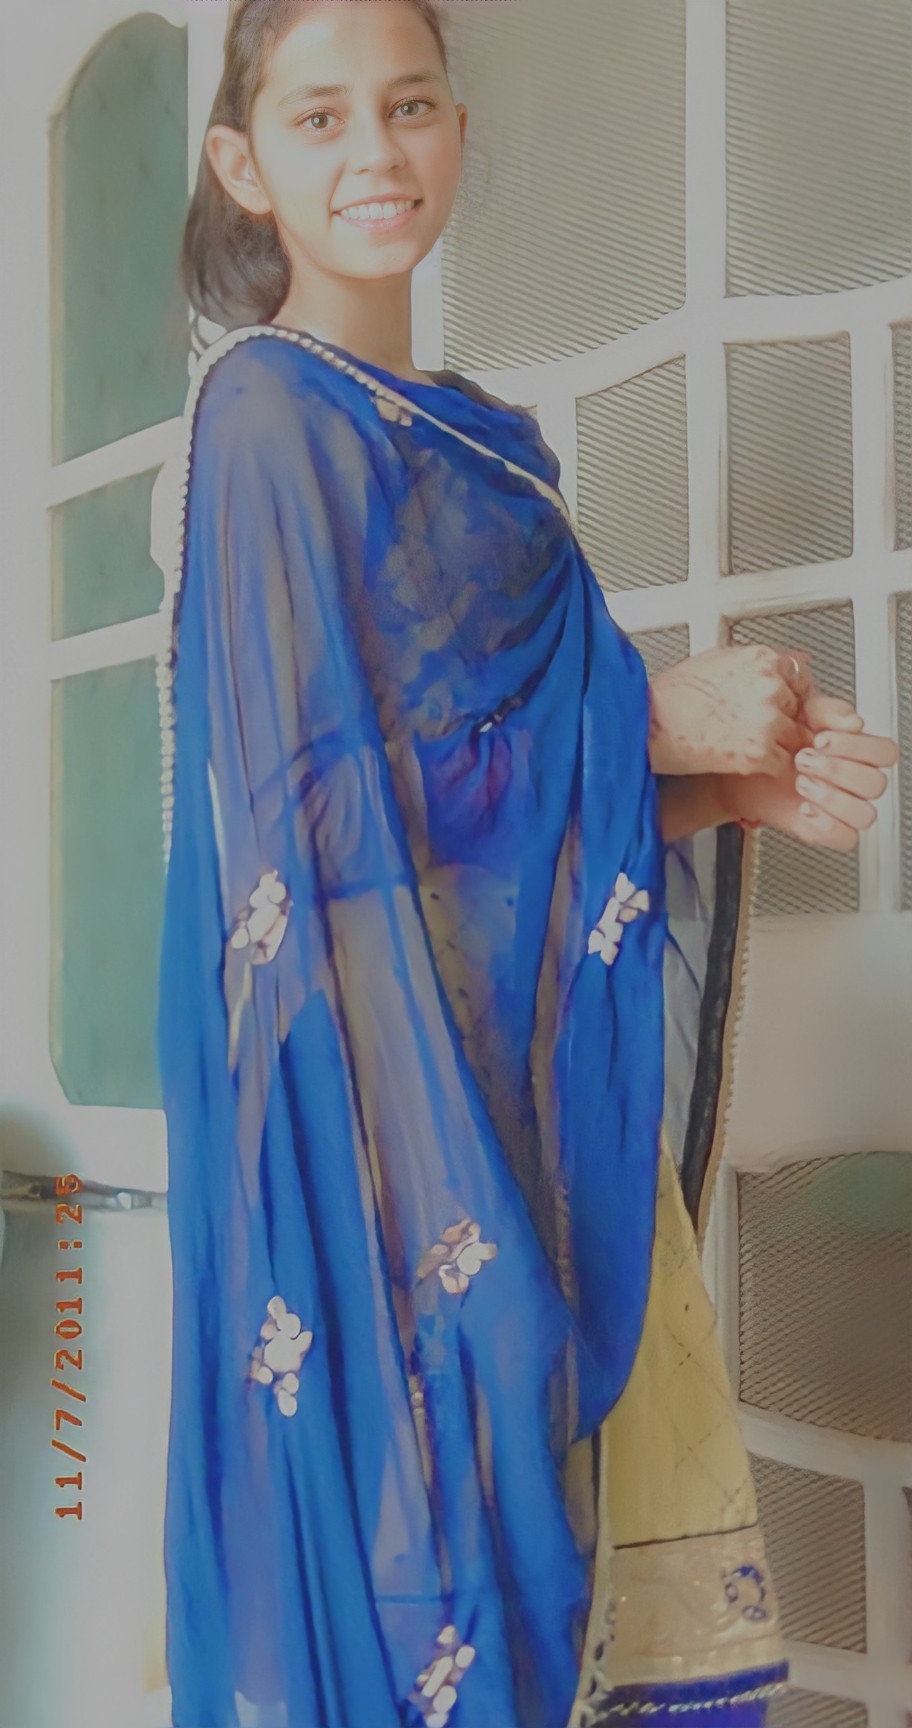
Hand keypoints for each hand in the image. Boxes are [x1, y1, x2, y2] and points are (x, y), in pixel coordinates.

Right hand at [648, 644, 816, 777]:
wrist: (649, 724)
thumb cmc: (674, 694)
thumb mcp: (719, 658)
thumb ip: (761, 662)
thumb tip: (797, 659)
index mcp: (762, 659)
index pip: (802, 677)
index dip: (789, 694)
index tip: (778, 704)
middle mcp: (770, 687)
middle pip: (800, 709)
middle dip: (784, 720)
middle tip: (755, 727)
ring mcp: (767, 720)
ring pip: (794, 738)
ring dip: (777, 744)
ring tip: (745, 743)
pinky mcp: (759, 752)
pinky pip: (782, 763)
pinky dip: (767, 766)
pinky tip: (743, 758)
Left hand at [720, 728, 898, 850]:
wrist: (741, 768)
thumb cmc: (772, 741)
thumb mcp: (797, 713)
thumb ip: (827, 711)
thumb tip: (853, 722)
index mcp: (856, 751)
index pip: (884, 753)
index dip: (858, 746)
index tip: (821, 739)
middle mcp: (854, 781)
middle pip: (875, 784)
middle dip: (836, 770)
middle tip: (803, 759)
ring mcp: (842, 808)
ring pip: (865, 814)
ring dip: (832, 797)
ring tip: (800, 783)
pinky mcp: (825, 830)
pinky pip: (846, 838)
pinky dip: (826, 825)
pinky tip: (804, 808)